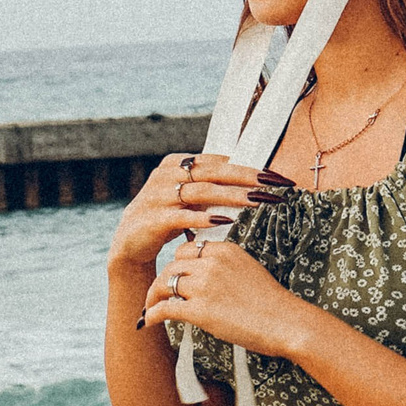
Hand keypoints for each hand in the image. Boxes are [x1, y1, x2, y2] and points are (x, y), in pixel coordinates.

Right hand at [107, 153, 296, 276]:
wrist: (130, 244)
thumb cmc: (167, 218)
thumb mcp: (188, 197)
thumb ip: (211, 184)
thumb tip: (247, 173)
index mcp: (177, 164)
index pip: (218, 161)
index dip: (248, 166)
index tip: (275, 176)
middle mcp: (167, 175)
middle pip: (213, 171)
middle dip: (247, 176)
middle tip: (274, 183)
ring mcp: (158, 196)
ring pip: (202, 191)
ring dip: (233, 196)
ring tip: (259, 200)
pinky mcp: (153, 219)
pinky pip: (183, 216)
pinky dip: (205, 218)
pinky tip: (226, 221)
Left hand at [141, 237, 328, 362]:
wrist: (286, 322)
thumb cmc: (272, 302)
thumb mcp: (249, 269)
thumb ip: (225, 267)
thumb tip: (207, 278)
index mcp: (224, 249)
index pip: (188, 250)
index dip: (178, 264)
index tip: (175, 276)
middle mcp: (211, 262)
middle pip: (172, 265)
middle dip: (162, 280)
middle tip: (158, 294)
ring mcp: (204, 285)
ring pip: (164, 284)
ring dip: (154, 297)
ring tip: (151, 307)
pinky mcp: (200, 310)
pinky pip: (166, 308)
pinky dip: (153, 314)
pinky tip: (148, 321)